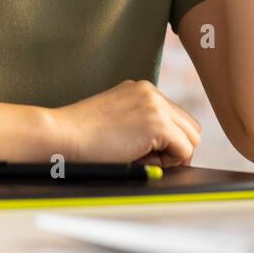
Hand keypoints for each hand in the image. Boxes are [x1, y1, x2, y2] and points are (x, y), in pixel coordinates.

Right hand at [47, 79, 201, 167]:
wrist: (62, 135)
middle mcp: (151, 92)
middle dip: (176, 148)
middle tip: (149, 160)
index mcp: (141, 90)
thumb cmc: (81, 137)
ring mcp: (155, 106)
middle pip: (190, 127)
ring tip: (141, 158)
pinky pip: (184, 150)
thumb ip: (142, 125)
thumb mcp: (117, 122)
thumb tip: (173, 150)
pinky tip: (141, 158)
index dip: (168, 141)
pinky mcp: (157, 124)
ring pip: (191, 138)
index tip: (147, 152)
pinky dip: (168, 162)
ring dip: (172, 155)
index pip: (176, 117)